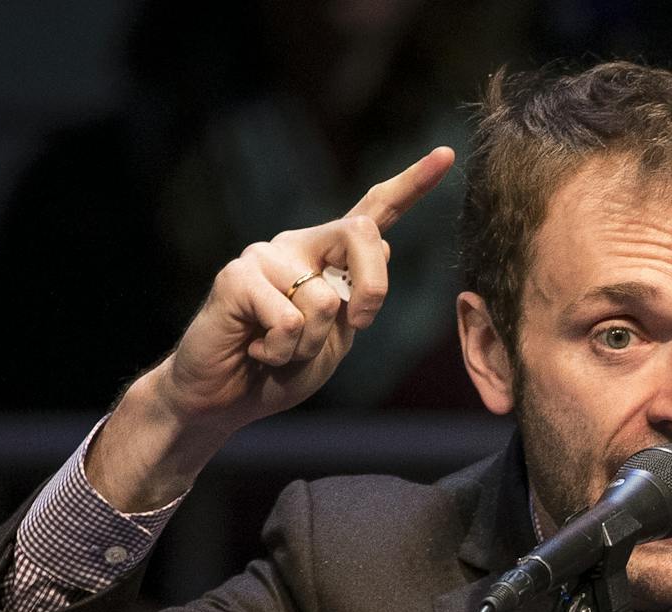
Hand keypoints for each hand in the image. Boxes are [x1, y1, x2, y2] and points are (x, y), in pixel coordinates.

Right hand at [89, 147, 453, 508]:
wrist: (224, 397)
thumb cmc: (280, 369)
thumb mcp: (335, 339)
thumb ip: (358, 298)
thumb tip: (382, 245)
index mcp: (327, 258)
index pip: (373, 213)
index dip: (412, 184)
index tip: (446, 154)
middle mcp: (297, 246)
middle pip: (362, 234)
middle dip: (374, 290)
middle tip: (355, 328)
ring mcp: (265, 256)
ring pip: (326, 300)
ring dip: (310, 345)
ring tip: (279, 349)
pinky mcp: (236, 276)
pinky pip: (290, 320)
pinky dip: (282, 351)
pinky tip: (258, 350)